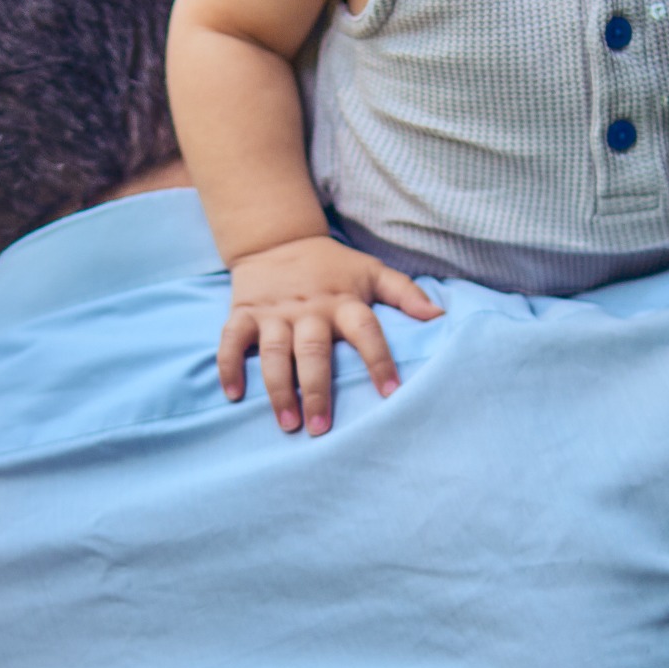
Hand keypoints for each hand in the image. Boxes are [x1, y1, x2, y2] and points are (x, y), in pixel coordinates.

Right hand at [220, 236, 444, 435]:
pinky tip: (233, 395)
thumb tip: (440, 317)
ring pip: (273, 353)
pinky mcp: (244, 313)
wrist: (277, 239)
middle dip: (317, 390)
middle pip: (313, 351)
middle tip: (322, 428)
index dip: (379, 360)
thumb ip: (406, 294)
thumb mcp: (372, 271)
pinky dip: (228, 367)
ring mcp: (274, 313)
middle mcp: (308, 310)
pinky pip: (231, 342)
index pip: (366, 331)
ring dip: (278, 390)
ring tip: (288, 423)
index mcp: (343, 301)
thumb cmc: (332, 266)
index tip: (391, 394)